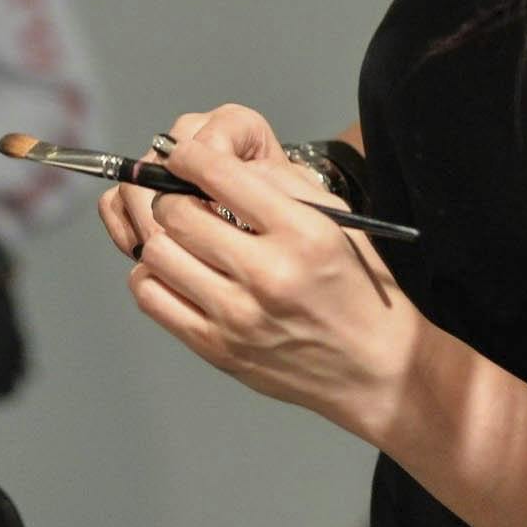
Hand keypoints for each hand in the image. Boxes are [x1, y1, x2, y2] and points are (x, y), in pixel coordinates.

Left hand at [109, 104, 426, 446]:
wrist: (375, 370)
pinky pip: (150, 296)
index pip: (219, 175)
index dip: (189, 157)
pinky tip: (179, 271)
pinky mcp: (216, 348)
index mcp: (303, 233)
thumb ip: (278, 185)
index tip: (184, 156)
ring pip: (155, 252)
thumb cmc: (356, 288)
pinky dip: (153, 276)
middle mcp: (268, 274)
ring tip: (183, 238)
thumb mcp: (336, 221)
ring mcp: (237, 316)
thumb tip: (214, 162)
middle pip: (177, 213)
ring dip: (161, 236)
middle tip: (184, 199)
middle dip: (172, 196)